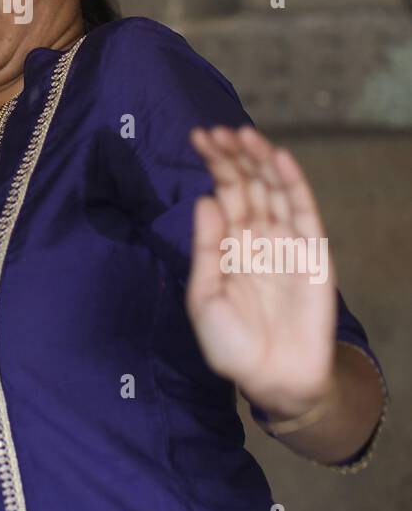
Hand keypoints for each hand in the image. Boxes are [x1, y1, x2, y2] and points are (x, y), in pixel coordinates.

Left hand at [185, 125, 336, 416]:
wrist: (273, 379)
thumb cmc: (232, 344)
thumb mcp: (204, 297)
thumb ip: (206, 249)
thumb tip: (205, 199)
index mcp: (229, 244)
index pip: (223, 193)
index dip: (213, 165)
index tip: (198, 137)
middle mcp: (258, 236)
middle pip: (247, 184)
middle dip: (232, 156)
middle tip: (218, 131)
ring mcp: (285, 241)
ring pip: (274, 189)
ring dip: (260, 160)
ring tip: (245, 134)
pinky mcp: (312, 251)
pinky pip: (303, 210)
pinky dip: (293, 183)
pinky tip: (279, 158)